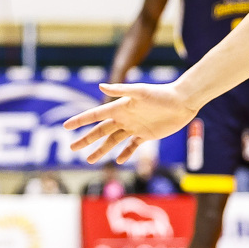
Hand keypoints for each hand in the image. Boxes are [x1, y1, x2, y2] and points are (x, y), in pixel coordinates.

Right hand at [65, 81, 199, 163]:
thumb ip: (121, 90)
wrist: (182, 101)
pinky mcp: (146, 135)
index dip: (80, 121)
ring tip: (89, 160)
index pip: (95, 115)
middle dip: (86, 139)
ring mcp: (134, 127)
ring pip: (113, 141)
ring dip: (101, 150)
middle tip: (72, 148)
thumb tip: (101, 86)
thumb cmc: (162, 94)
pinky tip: (117, 161)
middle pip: (100, 131)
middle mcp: (124, 118)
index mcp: (120, 107)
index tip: (66, 126)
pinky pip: (132, 146)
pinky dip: (124, 153)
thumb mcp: (141, 91)